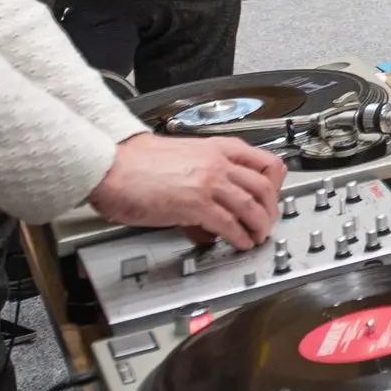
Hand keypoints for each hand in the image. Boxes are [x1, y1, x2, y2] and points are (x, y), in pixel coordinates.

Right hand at [89, 132, 284, 251]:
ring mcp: (209, 182)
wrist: (114, 166)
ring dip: (259, 226)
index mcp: (219, 148)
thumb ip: (207, 175)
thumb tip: (215, 201)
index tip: (273, 199)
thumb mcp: (186, 158)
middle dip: (271, 210)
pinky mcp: (196, 204)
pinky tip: (239, 243)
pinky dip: (239, 237)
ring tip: (257, 237)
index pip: (266, 162)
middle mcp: (219, 162)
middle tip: (267, 223)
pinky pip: (230, 223)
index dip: (276, 186)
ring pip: (252, 205)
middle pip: (265, 187)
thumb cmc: (139, 162)